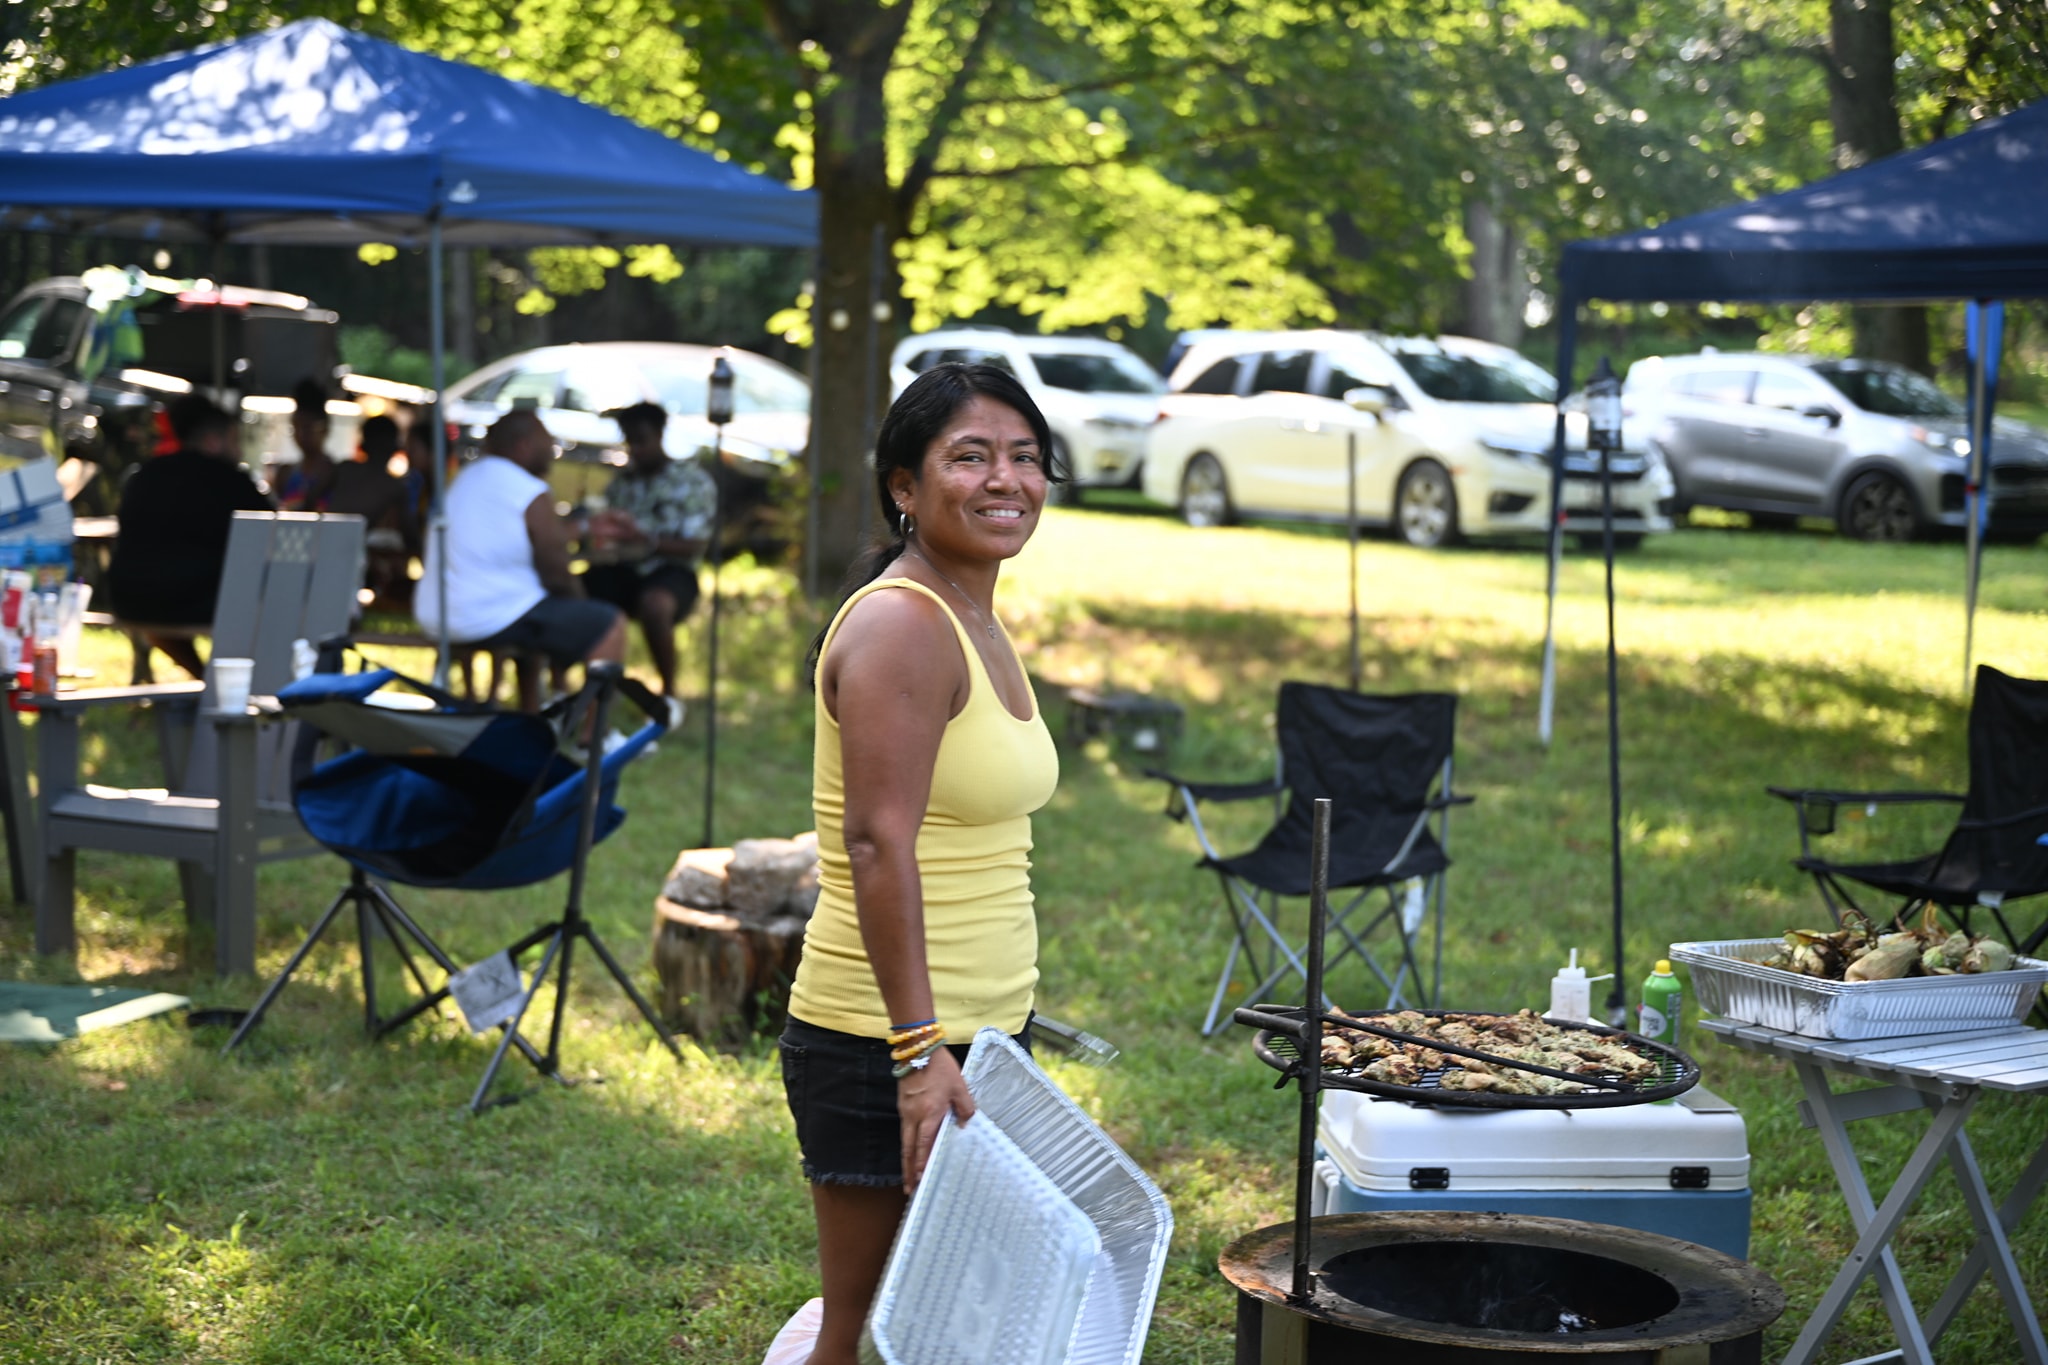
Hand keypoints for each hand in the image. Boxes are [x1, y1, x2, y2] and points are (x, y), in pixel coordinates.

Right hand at [898, 1046, 973, 1193]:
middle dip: (908, 1170)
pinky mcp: (903, 1104)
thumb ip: (965, 1107)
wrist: (918, 1048)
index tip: (920, 1180)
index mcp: (930, 1114)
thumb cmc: (940, 1067)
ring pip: (904, 1141)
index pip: (924, 1145)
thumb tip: (965, 1124)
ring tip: (908, 1175)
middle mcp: (914, 1116)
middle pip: (908, 1149)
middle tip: (909, 1189)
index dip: (921, 1164)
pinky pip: (905, 1129)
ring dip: (906, 1159)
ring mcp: (906, 1111)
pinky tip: (911, 1148)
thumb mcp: (960, 1087)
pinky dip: (907, 1143)